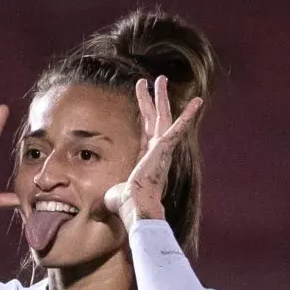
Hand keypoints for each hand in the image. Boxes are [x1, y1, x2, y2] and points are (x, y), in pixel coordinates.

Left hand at [105, 75, 203, 228]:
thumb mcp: (112, 196)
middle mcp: (157, 154)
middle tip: (156, 81)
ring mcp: (161, 150)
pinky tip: (197, 101)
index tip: (144, 103)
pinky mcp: (164, 149)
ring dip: (161, 97)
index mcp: (146, 161)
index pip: (146, 132)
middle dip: (154, 100)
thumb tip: (92, 211)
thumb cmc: (125, 206)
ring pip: (162, 117)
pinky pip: (177, 128)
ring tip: (161, 79)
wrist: (136, 208)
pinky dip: (187, 116)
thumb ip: (107, 197)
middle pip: (155, 120)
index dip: (144, 115)